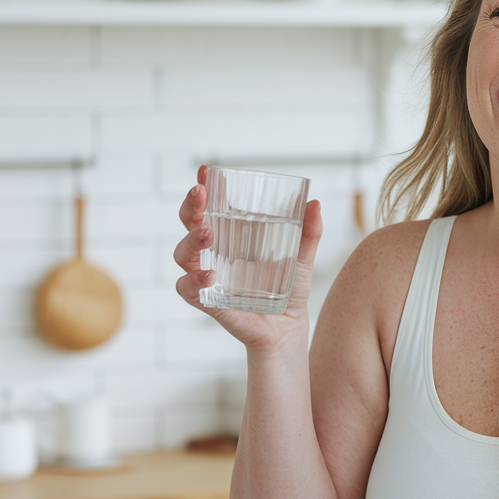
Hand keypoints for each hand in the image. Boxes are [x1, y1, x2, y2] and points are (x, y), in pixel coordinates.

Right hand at [174, 165, 323, 351]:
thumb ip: (309, 233)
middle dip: (190, 208)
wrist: (288, 327)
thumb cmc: (289, 290)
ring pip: (182, 254)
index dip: (203, 189)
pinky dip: (194, 281)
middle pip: (189, 225)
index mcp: (231, 237)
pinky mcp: (208, 301)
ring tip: (207, 235)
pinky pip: (188, 290)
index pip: (209, 207)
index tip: (204, 171)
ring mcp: (207, 276)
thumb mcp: (302, 259)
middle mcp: (213, 254)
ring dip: (190, 242)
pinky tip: (209, 276)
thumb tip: (315, 203)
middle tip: (200, 196)